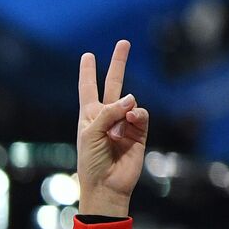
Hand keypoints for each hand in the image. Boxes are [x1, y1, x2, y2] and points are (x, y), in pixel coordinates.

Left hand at [76, 40, 148, 217]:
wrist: (106, 186)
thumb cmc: (91, 162)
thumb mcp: (90, 134)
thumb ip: (108, 113)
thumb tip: (131, 99)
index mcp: (89, 116)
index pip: (88, 89)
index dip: (88, 72)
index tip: (87, 56)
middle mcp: (107, 117)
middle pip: (113, 84)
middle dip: (118, 64)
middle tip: (124, 42)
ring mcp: (124, 124)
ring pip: (130, 101)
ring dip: (126, 107)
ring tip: (121, 123)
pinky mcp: (139, 132)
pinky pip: (141, 115)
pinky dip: (137, 115)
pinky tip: (132, 120)